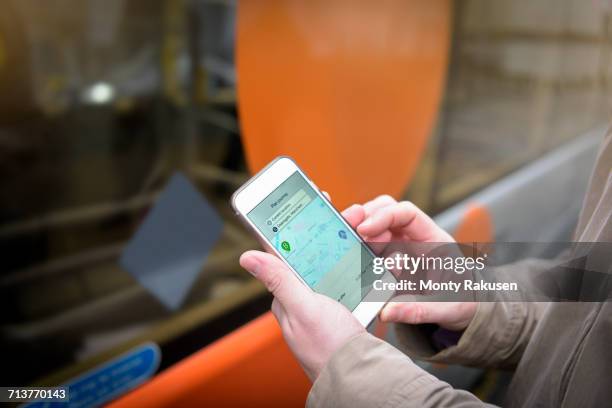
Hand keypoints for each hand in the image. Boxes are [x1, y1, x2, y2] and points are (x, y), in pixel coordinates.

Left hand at [239, 204, 367, 380]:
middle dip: (325, 233)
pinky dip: (360, 267)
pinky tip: (369, 254)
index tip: (302, 203)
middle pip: (313, 256)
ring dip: (346, 247)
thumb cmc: (329, 346)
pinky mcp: (347, 309)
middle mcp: (305, 298)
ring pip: (335, 266)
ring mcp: (327, 304)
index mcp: (288, 296)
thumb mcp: (303, 308)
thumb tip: (245, 256)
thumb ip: (279, 280)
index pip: (285, 254)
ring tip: (358, 227)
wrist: (362, 374)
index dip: (292, 227)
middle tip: (340, 211)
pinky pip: (352, 281)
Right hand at [355, 195, 476, 331]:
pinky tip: (347, 261)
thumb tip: (385, 312)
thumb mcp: (445, 308)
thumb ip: (417, 309)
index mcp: (433, 239)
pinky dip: (357, 251)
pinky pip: (369, 248)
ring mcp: (400, 246)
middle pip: (385, 210)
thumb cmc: (461, 302)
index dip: (384, 216)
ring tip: (348, 251)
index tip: (364, 229)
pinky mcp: (388, 259)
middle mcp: (414, 237)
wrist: (465, 308)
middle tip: (349, 232)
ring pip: (373, 227)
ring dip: (358, 235)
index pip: (407, 214)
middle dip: (365, 217)